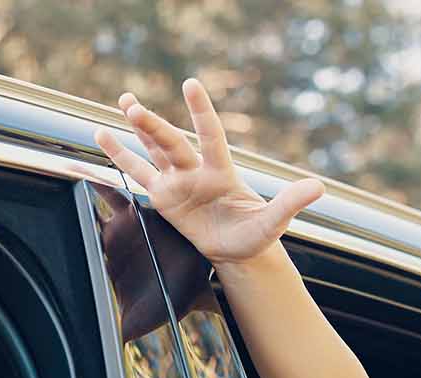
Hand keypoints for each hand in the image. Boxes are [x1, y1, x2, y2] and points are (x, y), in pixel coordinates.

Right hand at [93, 78, 323, 270]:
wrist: (237, 249)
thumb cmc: (256, 234)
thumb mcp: (274, 222)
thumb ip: (290, 202)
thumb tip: (318, 187)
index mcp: (222, 172)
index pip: (210, 136)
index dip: (201, 112)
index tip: (191, 85)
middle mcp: (197, 170)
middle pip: (171, 143)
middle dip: (153, 125)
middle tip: (133, 105)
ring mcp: (177, 181)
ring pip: (153, 150)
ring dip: (138, 129)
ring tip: (124, 102)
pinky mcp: (162, 196)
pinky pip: (138, 172)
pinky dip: (121, 156)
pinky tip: (103, 136)